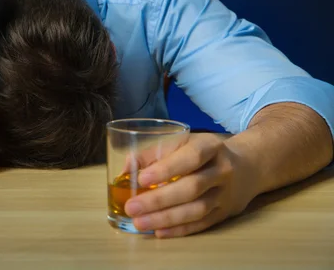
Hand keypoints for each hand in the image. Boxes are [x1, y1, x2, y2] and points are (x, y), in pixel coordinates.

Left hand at [124, 133, 258, 237]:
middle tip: (132, 207)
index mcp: (210, 147)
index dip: (166, 168)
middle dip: (159, 200)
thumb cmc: (205, 152)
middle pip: (191, 188)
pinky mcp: (225, 213)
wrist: (248, 166)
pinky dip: (180, 230)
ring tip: (140, 222)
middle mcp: (221, 170)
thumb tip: (127, 167)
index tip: (141, 179)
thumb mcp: (184, 142)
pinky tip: (159, 232)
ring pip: (196, 210)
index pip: (190, 157)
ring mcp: (225, 194)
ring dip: (166, 219)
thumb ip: (154, 152)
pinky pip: (202, 224)